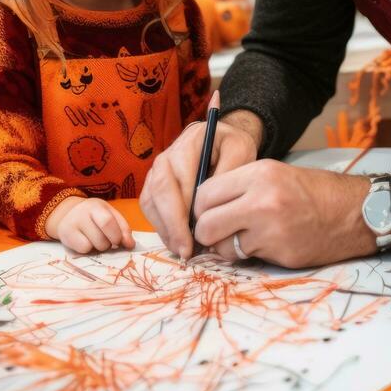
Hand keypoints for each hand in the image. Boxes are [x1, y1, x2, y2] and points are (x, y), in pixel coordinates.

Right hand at [44, 197, 134, 253]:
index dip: (117, 235)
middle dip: (110, 244)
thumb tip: (130, 244)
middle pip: (101, 238)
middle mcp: (81, 214)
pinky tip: (86, 242)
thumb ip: (122, 228)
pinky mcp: (65, 237)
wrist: (68, 214)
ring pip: (93, 246)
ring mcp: (71, 225)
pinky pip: (83, 250)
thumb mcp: (110, 214)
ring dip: (99, 247)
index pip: (108, 222)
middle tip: (110, 241)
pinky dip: (88, 250)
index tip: (122, 242)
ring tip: (96, 239)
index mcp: (96, 206)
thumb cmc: (94, 216)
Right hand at [140, 112, 259, 260]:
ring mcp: (157, 169)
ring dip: (163, 228)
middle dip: (171, 226)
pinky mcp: (154, 182)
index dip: (182, 212)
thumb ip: (228, 174)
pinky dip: (160, 225)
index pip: (177, 180)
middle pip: (159, 192)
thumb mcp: (241, 152)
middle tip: (185, 251)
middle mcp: (167, 155)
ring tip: (181, 249)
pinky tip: (176, 240)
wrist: (223, 140)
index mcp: (187, 144)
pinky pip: (149, 205)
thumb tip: (210, 206)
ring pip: (150, 201)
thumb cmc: (233, 148)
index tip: (195, 236)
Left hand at [192, 161, 376, 268]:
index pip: (205, 194)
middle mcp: (263, 200)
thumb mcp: (274, 174)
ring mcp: (272, 230)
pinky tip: (269, 243)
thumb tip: (201, 209)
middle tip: (216, 231)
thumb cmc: (312, 191)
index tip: (206, 213)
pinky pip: (246, 259)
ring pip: (222, 247)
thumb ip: (238, 188)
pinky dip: (251, 254)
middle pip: (206, 224)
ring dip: (227, 246)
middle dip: (206, 232)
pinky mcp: (280, 253)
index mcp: (260, 174)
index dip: (200, 207)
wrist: (353, 212)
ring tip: (247, 237)